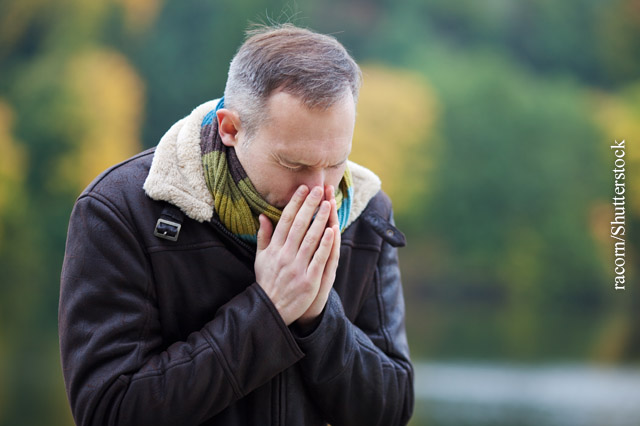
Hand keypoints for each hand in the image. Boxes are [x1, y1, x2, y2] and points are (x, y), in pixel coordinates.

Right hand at [255, 185, 338, 325]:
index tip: (303, 189)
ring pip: (311, 239)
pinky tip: (332, 230)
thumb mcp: (260, 258)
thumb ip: (263, 237)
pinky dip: (326, 244)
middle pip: (299, 226)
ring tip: (328, 204)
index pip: (285, 221)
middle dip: (309, 206)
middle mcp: (284, 256)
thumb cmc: (267, 281)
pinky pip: (319, 259)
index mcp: (274, 249)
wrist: (270, 310)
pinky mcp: (309, 280)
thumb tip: (262, 216)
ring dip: (320, 220)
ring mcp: (297, 268)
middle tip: (318, 189)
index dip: (295, 203)